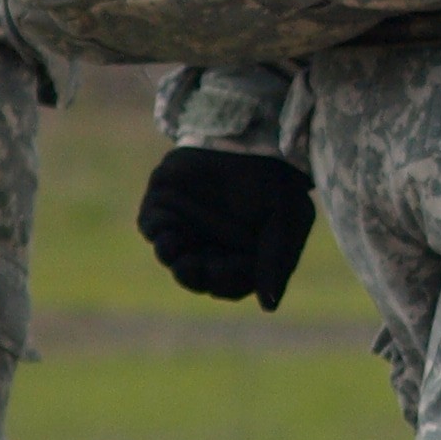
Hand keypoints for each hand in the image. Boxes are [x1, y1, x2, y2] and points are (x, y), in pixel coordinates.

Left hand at [137, 148, 317, 310]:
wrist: (250, 133)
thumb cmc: (274, 180)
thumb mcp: (287, 219)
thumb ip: (277, 260)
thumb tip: (270, 307)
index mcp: (244, 256)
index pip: (231, 283)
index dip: (226, 281)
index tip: (224, 270)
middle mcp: (212, 247)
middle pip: (199, 276)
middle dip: (195, 275)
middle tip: (193, 268)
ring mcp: (186, 228)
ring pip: (174, 257)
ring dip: (173, 258)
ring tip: (174, 251)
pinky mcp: (162, 208)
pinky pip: (153, 228)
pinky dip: (157, 232)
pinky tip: (166, 234)